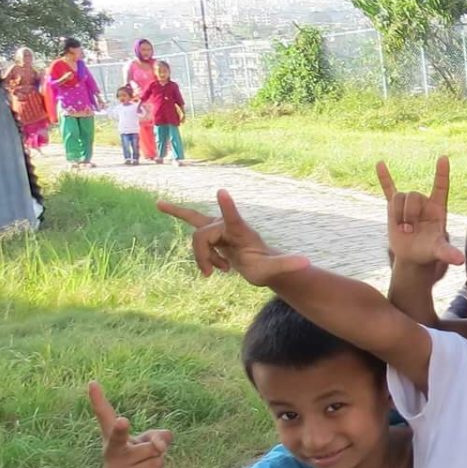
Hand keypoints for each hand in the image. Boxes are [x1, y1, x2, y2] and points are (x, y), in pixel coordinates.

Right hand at [92, 382, 172, 467]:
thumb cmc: (140, 457)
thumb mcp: (151, 441)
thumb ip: (159, 436)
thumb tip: (161, 445)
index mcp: (111, 437)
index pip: (104, 415)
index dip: (98, 399)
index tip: (93, 382)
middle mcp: (110, 451)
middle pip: (118, 437)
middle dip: (120, 430)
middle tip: (123, 421)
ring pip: (154, 451)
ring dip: (157, 457)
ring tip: (145, 464)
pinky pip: (157, 466)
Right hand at [157, 190, 310, 284]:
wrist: (261, 263)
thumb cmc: (267, 267)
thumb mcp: (275, 269)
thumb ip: (288, 264)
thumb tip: (307, 262)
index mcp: (241, 231)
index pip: (233, 219)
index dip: (228, 207)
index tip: (222, 192)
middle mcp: (227, 224)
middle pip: (201, 237)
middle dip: (203, 257)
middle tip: (215, 275)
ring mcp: (218, 226)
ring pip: (196, 240)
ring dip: (203, 259)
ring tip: (220, 271)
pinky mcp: (210, 231)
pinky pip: (190, 219)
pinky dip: (176, 211)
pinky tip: (159, 204)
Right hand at [378, 158, 463, 270]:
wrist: (412, 256)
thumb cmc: (429, 251)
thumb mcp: (438, 252)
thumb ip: (448, 253)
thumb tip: (460, 260)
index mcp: (437, 208)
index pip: (441, 186)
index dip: (442, 172)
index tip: (444, 158)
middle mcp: (423, 202)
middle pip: (412, 194)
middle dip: (408, 213)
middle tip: (409, 231)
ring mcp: (408, 205)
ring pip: (399, 197)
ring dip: (397, 215)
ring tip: (403, 230)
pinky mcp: (394, 208)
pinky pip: (388, 189)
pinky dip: (384, 178)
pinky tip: (380, 164)